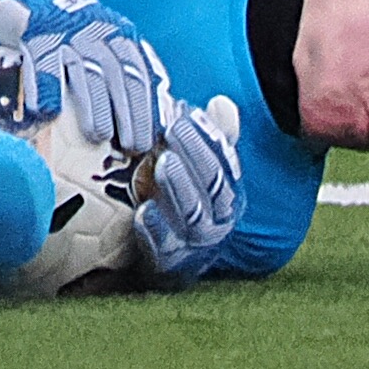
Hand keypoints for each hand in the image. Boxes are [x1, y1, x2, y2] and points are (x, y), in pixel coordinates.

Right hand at [0, 0, 169, 149]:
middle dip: (127, 112)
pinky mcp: (35, 30)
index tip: (149, 138)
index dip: (146, 107)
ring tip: (98, 136)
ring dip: (94, 105)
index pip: (139, 73)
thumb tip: (144, 113)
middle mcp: (96, 30)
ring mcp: (66, 30)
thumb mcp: (100, 38)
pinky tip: (46, 112)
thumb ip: (120, 67)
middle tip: (130, 145)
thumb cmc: (66, 27)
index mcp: (117, 34)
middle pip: (118, 74)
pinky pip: (43, 62)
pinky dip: (46, 87)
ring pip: (86, 70)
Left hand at [133, 96, 244, 282]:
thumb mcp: (193, 166)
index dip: (211, 138)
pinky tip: (142, 211)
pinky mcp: (169, 265)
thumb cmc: (175, 196)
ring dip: (179, 187)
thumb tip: (222, 103)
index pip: (226, 164)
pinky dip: (156, 231)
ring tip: (163, 163)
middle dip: (196, 155)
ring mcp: (194, 244)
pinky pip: (166, 250)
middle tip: (173, 129)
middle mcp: (217, 220)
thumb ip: (208, 138)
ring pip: (195, 216)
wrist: (160, 254)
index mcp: (226, 194)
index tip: (188, 113)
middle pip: (214, 187)